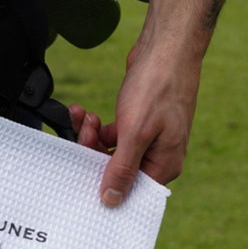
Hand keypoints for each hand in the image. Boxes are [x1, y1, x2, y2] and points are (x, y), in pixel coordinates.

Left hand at [70, 0, 241, 205]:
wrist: (167, 47)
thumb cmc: (159, 87)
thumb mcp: (135, 133)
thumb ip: (121, 168)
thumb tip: (111, 201)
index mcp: (164, 165)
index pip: (129, 190)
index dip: (104, 185)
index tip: (81, 175)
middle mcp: (158, 156)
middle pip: (116, 171)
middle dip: (93, 153)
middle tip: (83, 133)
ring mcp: (148, 139)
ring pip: (109, 151)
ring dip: (92, 136)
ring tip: (86, 117)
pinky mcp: (138, 124)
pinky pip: (112, 135)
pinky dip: (97, 125)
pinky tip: (86, 113)